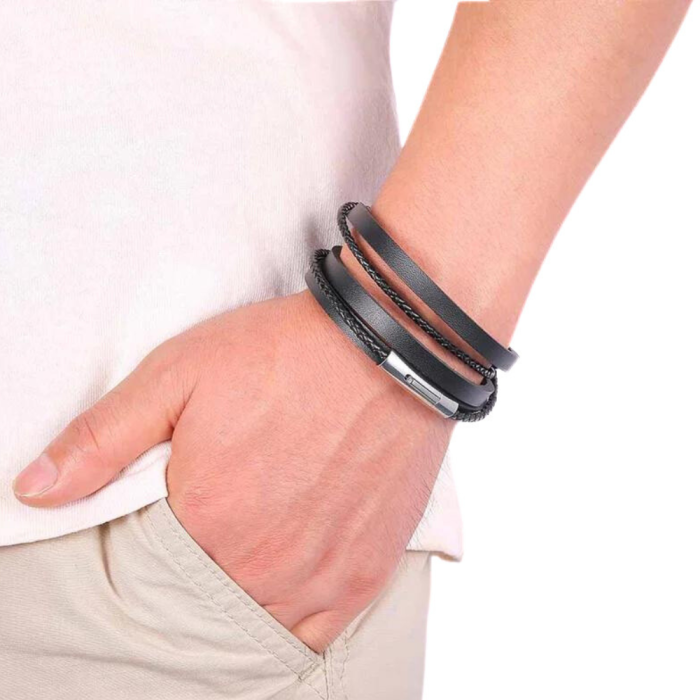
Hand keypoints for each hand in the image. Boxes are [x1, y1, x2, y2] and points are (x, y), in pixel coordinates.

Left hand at [13, 290, 451, 650]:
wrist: (389, 347)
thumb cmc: (285, 354)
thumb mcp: (179, 373)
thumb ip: (103, 438)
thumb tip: (32, 489)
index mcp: (205, 518)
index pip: (152, 569)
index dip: (160, 540)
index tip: (181, 507)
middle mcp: (260, 564)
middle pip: (206, 599)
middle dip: (201, 569)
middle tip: (223, 520)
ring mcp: (317, 576)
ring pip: (258, 622)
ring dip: (245, 596)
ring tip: (253, 548)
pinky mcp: (364, 573)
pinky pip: (315, 633)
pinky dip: (293, 619)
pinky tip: (286, 582)